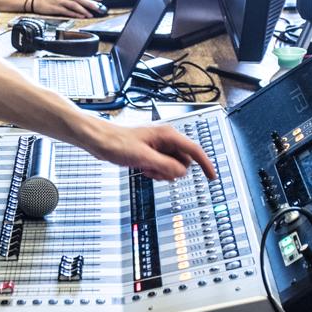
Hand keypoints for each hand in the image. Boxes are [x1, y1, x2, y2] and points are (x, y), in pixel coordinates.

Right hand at [35, 0, 103, 18]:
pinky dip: (74, 14)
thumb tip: (85, 3)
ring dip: (83, 10)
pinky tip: (80, 16)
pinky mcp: (55, 7)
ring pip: (74, 5)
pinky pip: (67, 11)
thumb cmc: (51, 1)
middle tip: (98, 7)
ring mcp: (60, 1)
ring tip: (90, 14)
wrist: (37, 2)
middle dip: (90, 3)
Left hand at [88, 120, 216, 181]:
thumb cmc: (117, 142)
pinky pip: (162, 167)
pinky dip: (156, 172)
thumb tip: (182, 173)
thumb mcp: (144, 157)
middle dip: (172, 171)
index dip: (205, 164)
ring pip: (173, 166)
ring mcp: (158, 147)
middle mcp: (165, 139)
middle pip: (184, 161)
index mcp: (168, 135)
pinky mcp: (151, 153)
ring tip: (146, 168)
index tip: (212, 177)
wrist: (100, 141)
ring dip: (162, 172)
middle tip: (156, 170)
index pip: (194, 150)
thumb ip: (166, 165)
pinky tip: (143, 169)